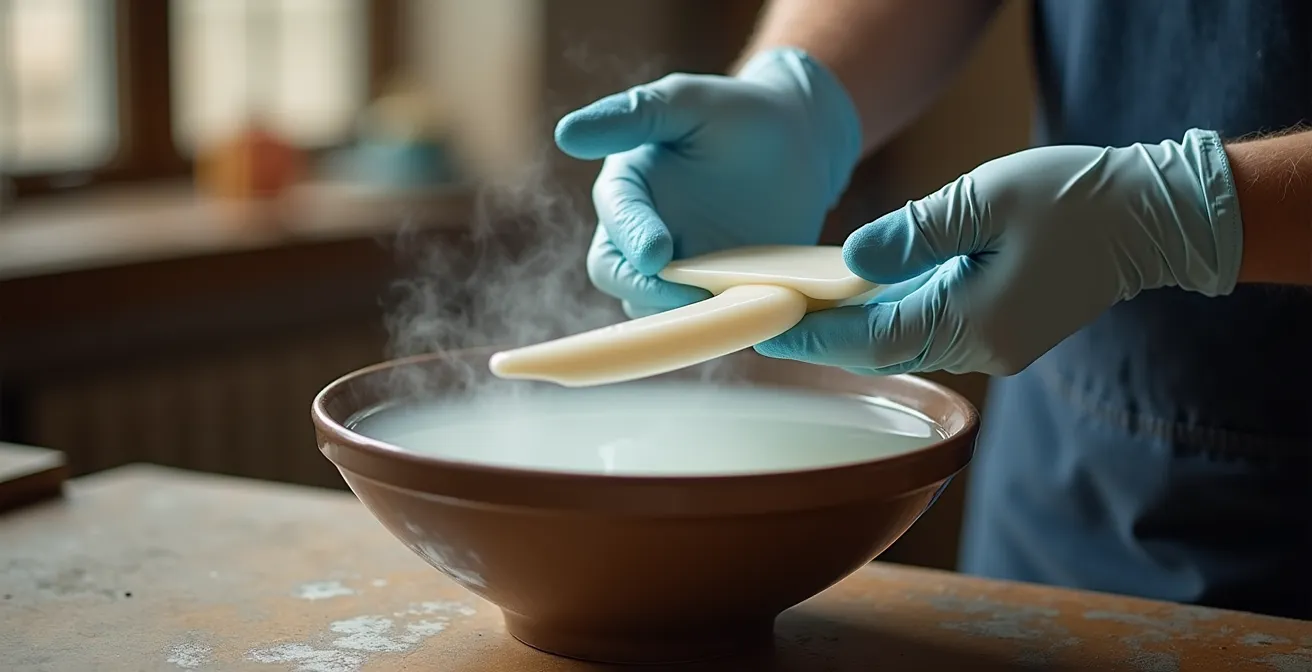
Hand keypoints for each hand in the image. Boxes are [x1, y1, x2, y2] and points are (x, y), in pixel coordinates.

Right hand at [554, 48, 861, 316]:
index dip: (632, 240)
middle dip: (645, 289)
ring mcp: (675, 269)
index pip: (614, 222)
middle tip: (693, 292)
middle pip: (616, 275)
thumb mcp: (689, 101)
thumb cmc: (740, 113)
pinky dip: (716, 324)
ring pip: (651, 307)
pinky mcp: (710, 293)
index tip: (658, 254)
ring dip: (679, 313)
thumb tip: (565, 134)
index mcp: (628, 189)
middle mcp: (640, 235)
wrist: (802, 145)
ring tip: (722, 305)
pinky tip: (747, 314)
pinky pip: (698, 322)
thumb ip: (632, 114)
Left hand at [755, 129, 1243, 375]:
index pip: (870, 341)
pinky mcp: (1003, 330)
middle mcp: (983, 349)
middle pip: (882, 348)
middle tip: (765, 316)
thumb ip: (914, 233)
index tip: (762, 328)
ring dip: (855, 324)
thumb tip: (851, 261)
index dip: (812, 335)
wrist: (1156, 217)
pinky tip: (861, 292)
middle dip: (823, 334)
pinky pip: (932, 327)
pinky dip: (893, 312)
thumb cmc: (1077, 199)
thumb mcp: (987, 201)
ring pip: (905, 339)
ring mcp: (995, 345)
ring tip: (799, 303)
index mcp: (976, 323)